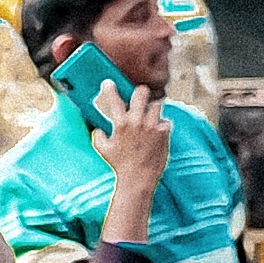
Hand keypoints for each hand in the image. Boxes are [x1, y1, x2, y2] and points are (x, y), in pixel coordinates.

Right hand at [94, 82, 169, 244]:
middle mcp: (136, 121)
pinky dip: (163, 126)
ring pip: (157, 105)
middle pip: (142, 92)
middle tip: (140, 98)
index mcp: (120, 124)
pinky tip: (159, 134)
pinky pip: (166, 121)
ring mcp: (151, 125)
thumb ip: (98, 137)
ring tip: (151, 118)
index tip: (108, 83)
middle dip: (141, 93)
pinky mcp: (164, 132)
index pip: (114, 100)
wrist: (138, 179)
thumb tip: (97, 129)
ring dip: (153, 110)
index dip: (110, 88)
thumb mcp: (104, 151)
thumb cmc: (119, 166)